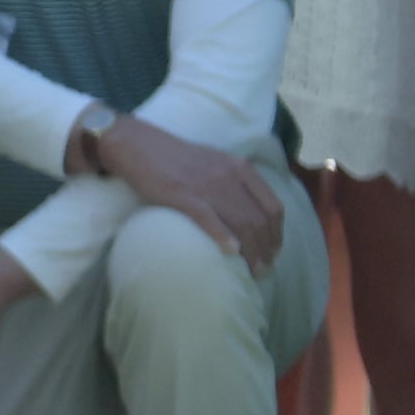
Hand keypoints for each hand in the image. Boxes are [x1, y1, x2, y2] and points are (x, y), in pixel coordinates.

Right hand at [89, 114, 284, 269]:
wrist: (137, 144)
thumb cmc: (175, 156)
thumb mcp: (215, 161)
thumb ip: (235, 181)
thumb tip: (250, 212)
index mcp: (239, 168)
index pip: (272, 206)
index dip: (277, 233)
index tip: (274, 251)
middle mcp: (228, 175)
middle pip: (258, 219)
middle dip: (266, 248)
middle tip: (264, 269)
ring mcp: (205, 185)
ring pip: (239, 222)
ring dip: (250, 251)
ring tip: (252, 270)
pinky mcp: (182, 194)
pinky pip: (209, 218)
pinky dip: (223, 236)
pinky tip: (231, 252)